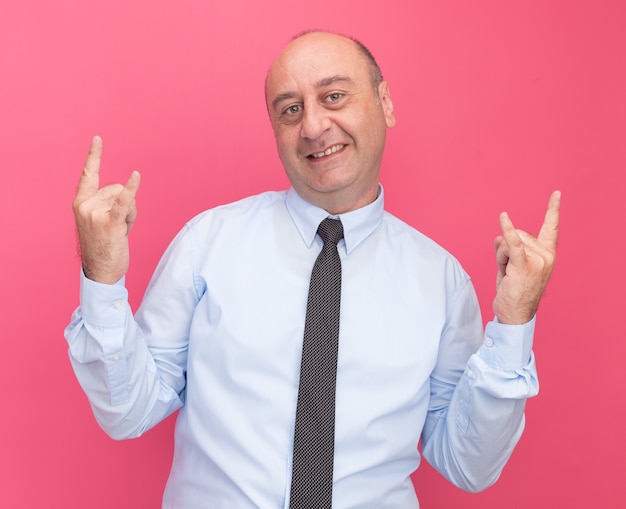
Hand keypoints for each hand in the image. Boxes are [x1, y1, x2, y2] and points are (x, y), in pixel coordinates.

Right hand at [72, 136, 140, 283]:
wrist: (101, 270)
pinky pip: (124, 201)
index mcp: (81, 202)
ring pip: (126, 197)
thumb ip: (108, 202)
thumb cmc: (104, 244)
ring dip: (131, 213)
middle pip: (118, 188)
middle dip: (125, 205)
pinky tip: (136, 176)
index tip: (98, 139)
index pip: (89, 174)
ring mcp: (95, 213)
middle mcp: (85, 205)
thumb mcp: (100, 219)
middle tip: (118, 226)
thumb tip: (126, 190)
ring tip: (121, 230)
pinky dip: (132, 189)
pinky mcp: (109, 223)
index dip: (94, 156)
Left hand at [492, 190, 560, 323]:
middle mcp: (546, 255)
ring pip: (509, 241)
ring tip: (507, 273)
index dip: (553, 209)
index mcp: (547, 253)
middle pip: (518, 233)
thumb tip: (498, 236)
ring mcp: (537, 260)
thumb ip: (508, 248)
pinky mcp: (524, 265)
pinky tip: (503, 217)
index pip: (551, 227)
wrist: (516, 314)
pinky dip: (507, 230)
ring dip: (501, 256)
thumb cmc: (515, 290)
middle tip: (509, 269)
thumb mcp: (512, 265)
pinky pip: (513, 243)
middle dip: (506, 249)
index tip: (556, 193)